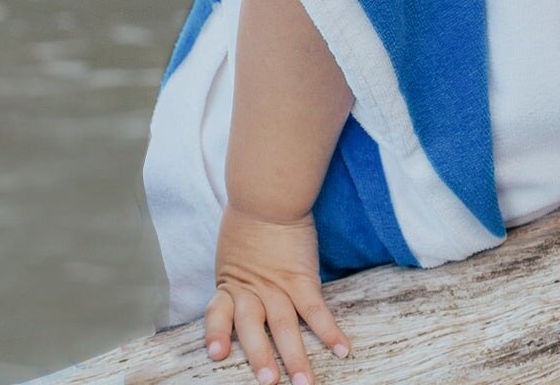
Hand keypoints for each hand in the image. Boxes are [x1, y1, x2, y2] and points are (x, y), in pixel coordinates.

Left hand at [204, 201, 351, 383]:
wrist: (267, 193)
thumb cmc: (247, 220)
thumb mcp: (231, 252)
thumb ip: (235, 278)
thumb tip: (236, 293)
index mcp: (231, 283)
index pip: (218, 313)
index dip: (217, 334)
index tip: (217, 355)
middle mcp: (253, 288)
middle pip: (254, 327)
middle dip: (260, 357)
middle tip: (269, 382)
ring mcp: (278, 284)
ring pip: (286, 325)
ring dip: (297, 356)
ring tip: (306, 382)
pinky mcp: (302, 276)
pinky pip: (316, 308)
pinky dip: (329, 330)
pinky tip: (343, 349)